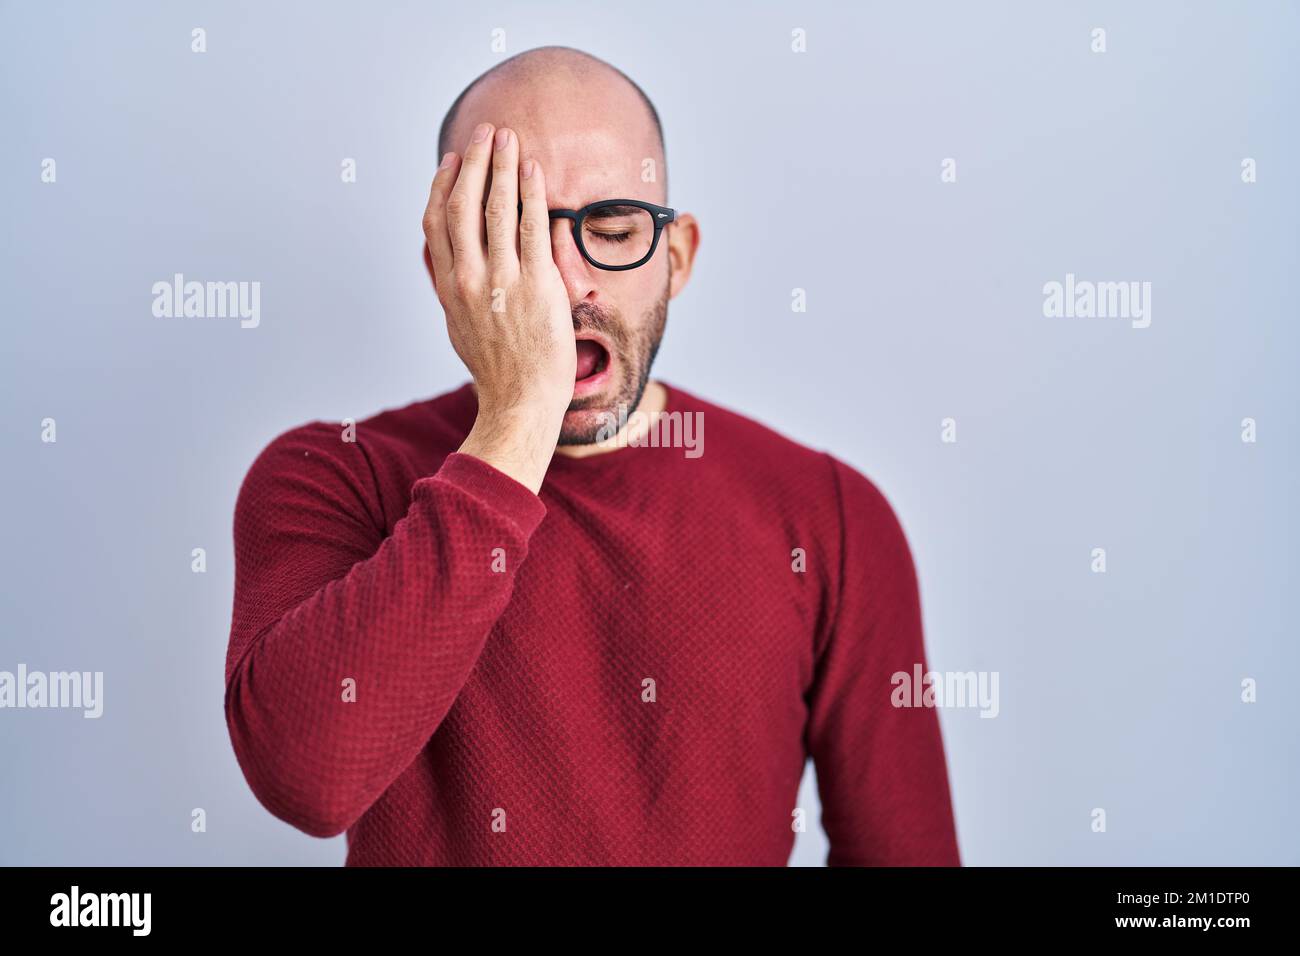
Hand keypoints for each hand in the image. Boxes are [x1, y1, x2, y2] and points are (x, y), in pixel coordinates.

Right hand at [423, 123, 574, 492]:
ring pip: (497, 208)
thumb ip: (452, 290)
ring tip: (509, 140)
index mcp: (448, 286)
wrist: (520, 402)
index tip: (454, 161)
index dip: (444, 185)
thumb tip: (446, 264)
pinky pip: (533, 227)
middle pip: (464, 204)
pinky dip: (532, 194)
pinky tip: (534, 172)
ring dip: (503, 167)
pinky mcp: (537, 284)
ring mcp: (502, 279)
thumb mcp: (459, 327)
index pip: (437, 222)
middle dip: (475, 162)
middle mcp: (469, 278)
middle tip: (486, 134)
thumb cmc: (496, 370)